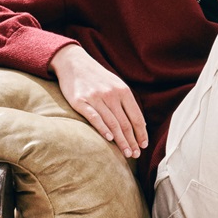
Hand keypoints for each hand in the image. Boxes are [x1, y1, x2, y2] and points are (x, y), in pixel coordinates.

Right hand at [49, 44, 147, 158]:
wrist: (74, 62)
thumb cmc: (98, 77)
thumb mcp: (116, 85)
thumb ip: (126, 102)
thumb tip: (140, 124)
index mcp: (123, 91)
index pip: (136, 116)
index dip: (141, 133)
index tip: (143, 146)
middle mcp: (111, 94)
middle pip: (125, 123)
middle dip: (132, 141)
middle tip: (135, 155)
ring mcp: (96, 97)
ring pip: (112, 123)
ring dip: (120, 140)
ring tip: (125, 153)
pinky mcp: (80, 101)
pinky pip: (94, 117)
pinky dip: (102, 128)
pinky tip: (108, 139)